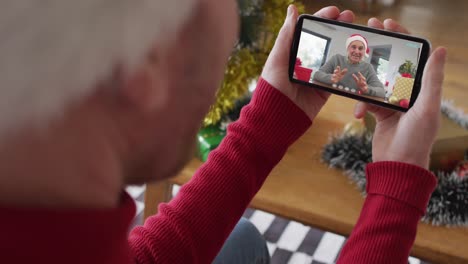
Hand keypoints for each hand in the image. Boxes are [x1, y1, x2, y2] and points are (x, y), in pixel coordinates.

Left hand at [261, 5, 354, 119]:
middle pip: (325, 41)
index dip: (323, 18)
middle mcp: (306, 62)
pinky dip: (348, 67)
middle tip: (350, 18)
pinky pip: (339, 76)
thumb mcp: (277, 59)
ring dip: (347, 44)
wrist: (277, 118)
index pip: (310, 31)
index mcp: (293, 52)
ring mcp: (316, 76)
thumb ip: (286, 35)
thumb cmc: (272, 87)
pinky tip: (358, 57)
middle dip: (338, 27)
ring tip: (357, 34)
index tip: (335, 11)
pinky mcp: (324, 90)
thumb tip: (292, 8)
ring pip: (335, 56)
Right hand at [354, 18, 446, 168]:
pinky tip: (359, 114)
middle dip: (379, 50)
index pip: (413, 55)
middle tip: (366, 34)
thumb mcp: (426, 108)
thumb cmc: (416, 140)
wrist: (397, 166)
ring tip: (354, 76)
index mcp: (423, 88)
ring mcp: (393, 102)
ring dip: (365, 81)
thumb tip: (441, 49)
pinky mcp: (380, 112)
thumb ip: (431, 79)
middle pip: (392, 63)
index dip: (402, 37)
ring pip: (375, 81)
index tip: (387, 24)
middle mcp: (409, 92)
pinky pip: (367, 99)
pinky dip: (361, 104)